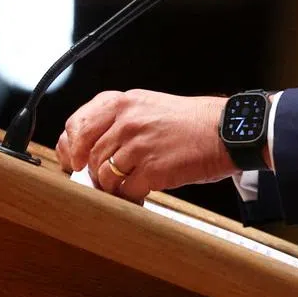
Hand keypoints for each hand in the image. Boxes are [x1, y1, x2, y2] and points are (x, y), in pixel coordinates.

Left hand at [55, 89, 232, 202]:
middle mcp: (128, 120)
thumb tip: (88, 149)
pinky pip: (125, 191)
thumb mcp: (150, 107)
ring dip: (113, 185)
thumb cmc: (192, 122)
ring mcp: (139, 145)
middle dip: (94, 171)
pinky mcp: (152, 169)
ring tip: (132, 180)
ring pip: (104, 175)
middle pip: (89, 155)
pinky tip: (143, 189)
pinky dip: (131, 195)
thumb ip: (119, 122)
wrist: (227, 131)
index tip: (73, 160)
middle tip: (106, 178)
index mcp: (124, 102)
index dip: (70, 147)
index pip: (77, 125)